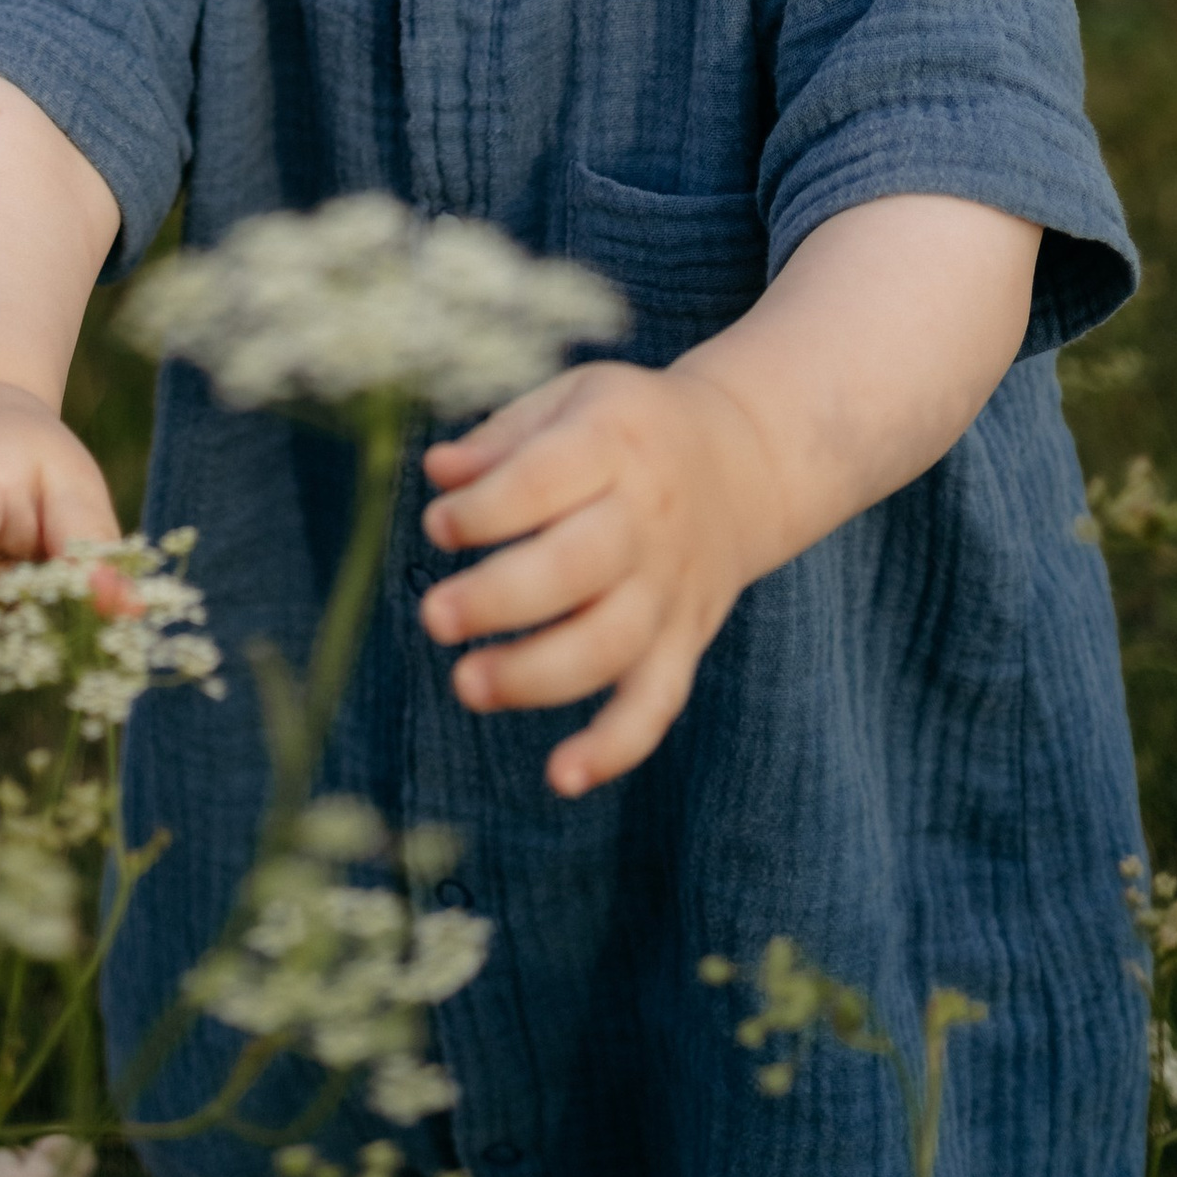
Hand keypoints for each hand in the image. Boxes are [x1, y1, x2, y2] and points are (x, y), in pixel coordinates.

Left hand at [417, 357, 781, 798]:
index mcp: (612, 445)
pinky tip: (562, 776)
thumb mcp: (571, 399)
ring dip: (537, 675)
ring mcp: (668, 588)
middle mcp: (646, 521)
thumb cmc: (627, 428)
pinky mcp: (683, 640)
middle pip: (574, 569)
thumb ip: (502, 437)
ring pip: (609, 645)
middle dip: (499, 599)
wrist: (743, 459)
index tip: (437, 526)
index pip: (543, 482)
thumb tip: (438, 472)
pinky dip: (616, 747)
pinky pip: (656, 702)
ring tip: (468, 684)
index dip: (485, 510)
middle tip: (433, 617)